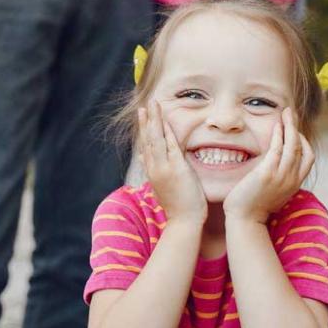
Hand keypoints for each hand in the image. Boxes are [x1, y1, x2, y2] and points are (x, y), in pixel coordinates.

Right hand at [138, 101, 206, 222]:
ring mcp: (164, 168)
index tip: (142, 117)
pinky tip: (165, 120)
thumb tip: (143, 158)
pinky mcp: (176, 169)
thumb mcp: (161, 187)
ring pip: (156, 139)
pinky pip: (170, 145)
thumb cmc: (177, 207)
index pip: (146, 146)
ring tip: (152, 105)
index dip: (144, 130)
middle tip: (144, 105)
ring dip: (154, 120)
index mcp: (152, 172)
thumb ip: (154, 171)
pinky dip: (167, 132)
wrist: (184, 221)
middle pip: (148, 139)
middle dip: (146, 121)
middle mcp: (154, 168)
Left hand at [223, 107, 313, 223]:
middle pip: (302, 147)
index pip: (308, 157)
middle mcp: (292, 179)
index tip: (294, 130)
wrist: (244, 220)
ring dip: (289, 126)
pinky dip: (278, 136)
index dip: (303, 141)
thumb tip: (275, 167)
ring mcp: (281, 177)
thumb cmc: (254, 207)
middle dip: (297, 127)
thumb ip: (278, 179)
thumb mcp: (273, 192)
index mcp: (295, 184)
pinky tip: (275, 126)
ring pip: (292, 146)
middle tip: (291, 113)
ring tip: (285, 113)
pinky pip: (277, 149)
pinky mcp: (267, 174)